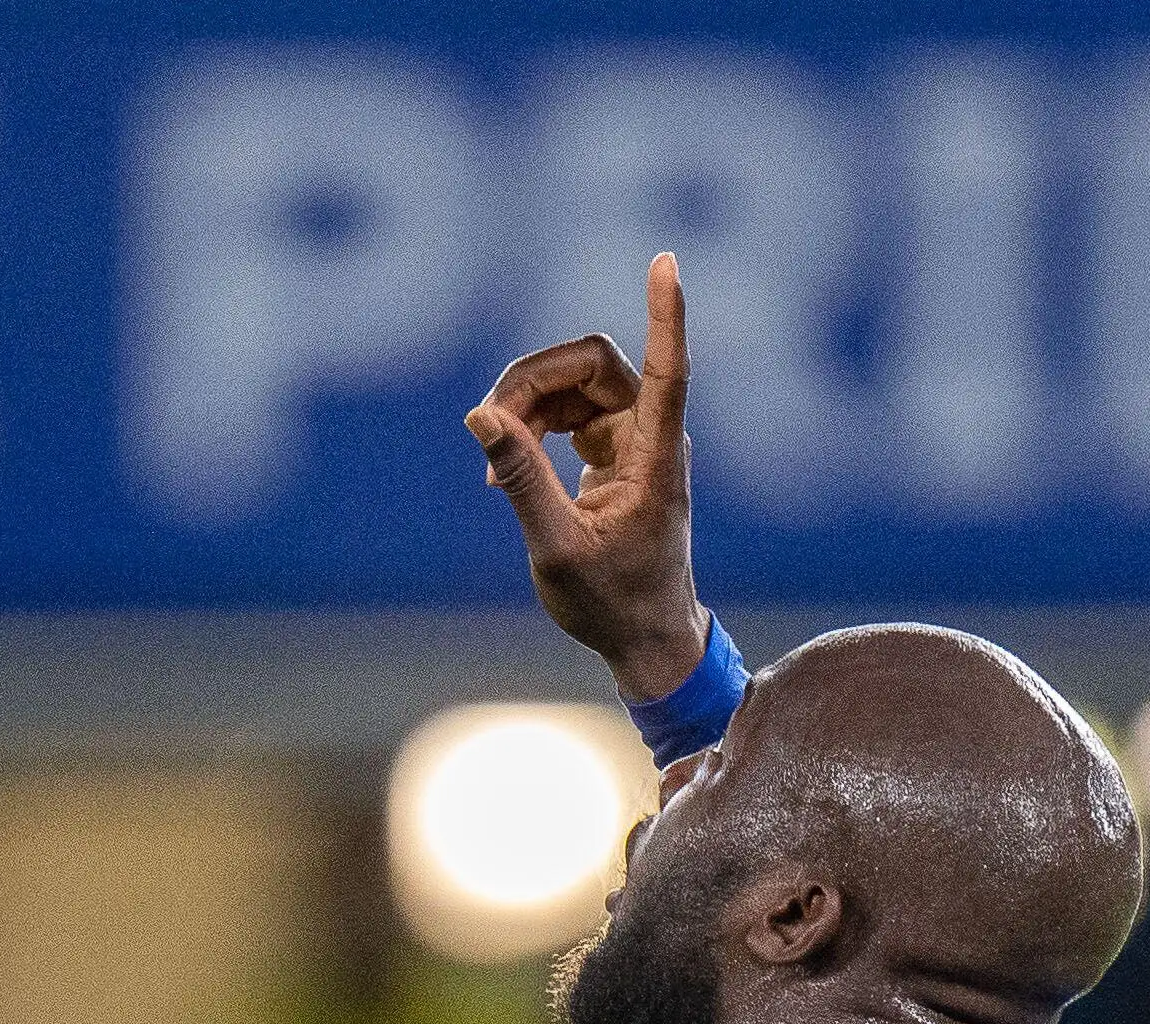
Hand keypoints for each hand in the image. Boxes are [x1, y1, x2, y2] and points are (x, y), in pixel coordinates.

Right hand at [466, 252, 707, 701]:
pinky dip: (529, 426)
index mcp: (656, 458)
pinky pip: (566, 408)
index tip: (665, 260)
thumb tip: (481, 417)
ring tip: (493, 465)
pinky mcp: (613, 449)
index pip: (668, 370)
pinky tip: (504, 468)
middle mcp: (651, 436)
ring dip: (523, 406)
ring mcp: (633, 439)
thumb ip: (522, 480)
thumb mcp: (557, 549)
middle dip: (530, 383)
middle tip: (486, 433)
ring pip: (572, 382)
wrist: (645, 637)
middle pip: (590, 364)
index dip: (665, 314)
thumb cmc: (613, 603)